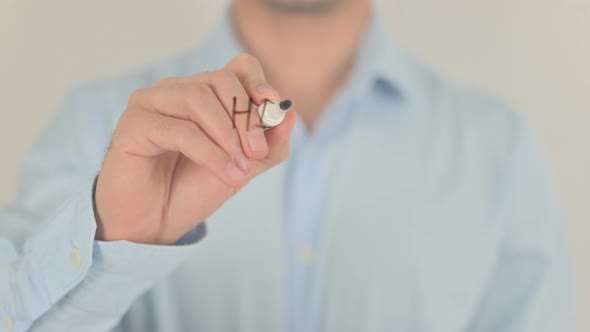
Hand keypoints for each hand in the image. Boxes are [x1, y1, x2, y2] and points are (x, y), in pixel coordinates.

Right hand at [94, 54, 295, 244]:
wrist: (155, 223)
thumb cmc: (193, 189)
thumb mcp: (244, 166)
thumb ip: (269, 144)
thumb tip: (289, 115)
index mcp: (204, 94)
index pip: (238, 68)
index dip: (259, 84)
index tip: (273, 110)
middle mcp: (176, 90)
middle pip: (222, 79)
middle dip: (247, 116)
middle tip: (257, 152)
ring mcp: (151, 103)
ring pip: (199, 98)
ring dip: (228, 136)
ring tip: (240, 168)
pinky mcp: (134, 124)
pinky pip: (181, 129)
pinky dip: (210, 153)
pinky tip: (226, 173)